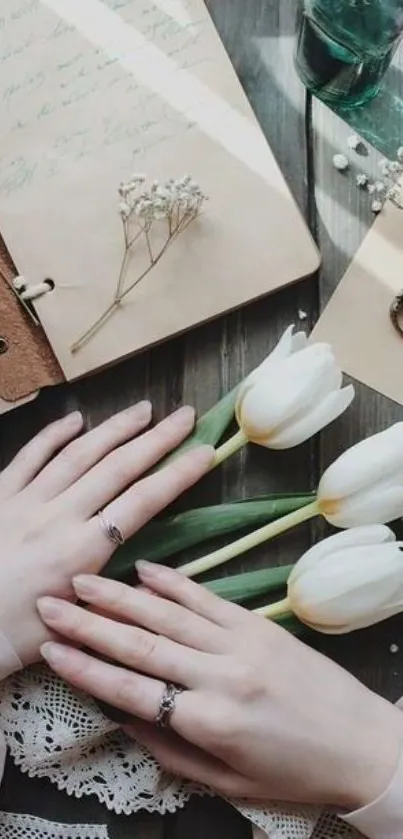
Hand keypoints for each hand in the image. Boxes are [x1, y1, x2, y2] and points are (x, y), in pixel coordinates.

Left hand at [0, 403, 211, 669]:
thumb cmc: (17, 636)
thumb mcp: (76, 622)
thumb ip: (112, 592)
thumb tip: (146, 572)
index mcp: (82, 551)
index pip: (143, 501)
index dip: (178, 474)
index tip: (205, 451)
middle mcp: (58, 517)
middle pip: (117, 467)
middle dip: (156, 439)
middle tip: (184, 415)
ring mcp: (26, 501)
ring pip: (77, 454)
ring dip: (113, 428)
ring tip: (142, 409)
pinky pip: (30, 457)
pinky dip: (53, 435)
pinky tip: (74, 418)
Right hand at [38, 563, 402, 810]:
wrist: (361, 743)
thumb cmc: (292, 773)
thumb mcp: (225, 781)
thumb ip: (168, 748)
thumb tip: (120, 714)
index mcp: (210, 721)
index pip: (131, 689)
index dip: (85, 668)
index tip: (52, 648)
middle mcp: (221, 674)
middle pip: (141, 643)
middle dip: (89, 623)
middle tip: (52, 603)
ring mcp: (241, 642)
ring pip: (168, 614)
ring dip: (121, 596)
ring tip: (84, 580)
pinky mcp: (259, 624)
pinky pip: (207, 598)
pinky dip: (174, 583)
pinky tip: (145, 569)